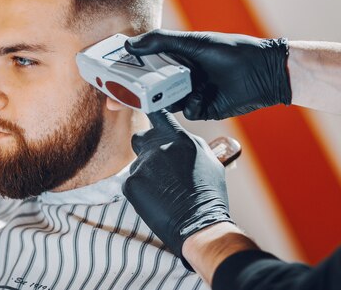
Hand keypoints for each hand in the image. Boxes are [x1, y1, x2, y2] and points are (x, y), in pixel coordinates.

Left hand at [122, 110, 232, 263]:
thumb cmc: (208, 195)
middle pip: (141, 138)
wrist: (199, 225)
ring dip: (146, 174)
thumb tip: (181, 138)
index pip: (159, 115)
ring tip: (163, 192)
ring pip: (137, 164)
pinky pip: (131, 182)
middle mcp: (159, 146)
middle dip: (146, 148)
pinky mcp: (131, 183)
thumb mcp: (209, 161)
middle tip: (157, 167)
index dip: (153, 117)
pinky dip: (139, 191)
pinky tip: (155, 201)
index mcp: (180, 138)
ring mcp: (143, 164)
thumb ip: (191, 144)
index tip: (150, 121)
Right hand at [125, 29, 290, 119]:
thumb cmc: (227, 50)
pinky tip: (202, 96)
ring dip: (157, 102)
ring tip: (148, 101)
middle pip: (149, 87)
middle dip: (131, 94)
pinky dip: (191, 105)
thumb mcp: (192, 43)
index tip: (106, 76)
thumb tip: (129, 45)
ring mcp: (191, 93)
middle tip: (112, 101)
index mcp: (175, 57)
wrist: (260, 72)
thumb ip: (159, 41)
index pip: (144, 65)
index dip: (125, 72)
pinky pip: (188, 112)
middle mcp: (180, 76)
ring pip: (165, 102)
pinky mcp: (202, 109)